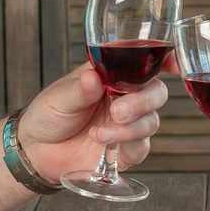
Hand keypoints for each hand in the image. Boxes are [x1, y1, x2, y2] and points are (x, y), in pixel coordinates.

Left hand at [16, 62, 166, 181]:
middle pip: (156, 93)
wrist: (36, 151)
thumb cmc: (48, 114)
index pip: (143, 63)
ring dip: (130, 127)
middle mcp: (125, 98)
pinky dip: (127, 144)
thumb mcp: (58, 97)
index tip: (173, 64)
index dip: (164, 60)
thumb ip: (78, 90)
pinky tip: (104, 143)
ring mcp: (128, 124)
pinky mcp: (125, 150)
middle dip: (142, 102)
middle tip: (118, 111)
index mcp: (112, 76)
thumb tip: (93, 78)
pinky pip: (141, 147)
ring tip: (101, 133)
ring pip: (151, 121)